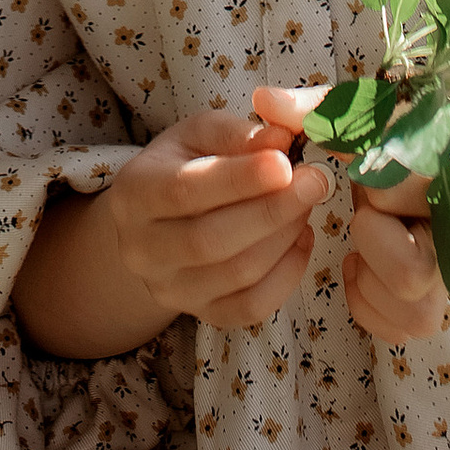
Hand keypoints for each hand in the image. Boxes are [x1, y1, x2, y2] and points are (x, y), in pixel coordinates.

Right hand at [99, 104, 332, 333]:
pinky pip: (252, 307)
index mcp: (133, 193)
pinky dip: (288, 274)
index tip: (286, 162)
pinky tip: (301, 238)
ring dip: (284, 236)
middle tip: (315, 181)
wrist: (159, 223)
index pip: (185, 190)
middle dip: (272, 210)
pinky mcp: (202, 315)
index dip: (239, 179)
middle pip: (211, 240)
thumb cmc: (181, 166)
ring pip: (237, 276)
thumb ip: (236, 135)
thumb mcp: (198, 134)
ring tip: (307, 202)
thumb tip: (283, 139)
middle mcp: (143, 250)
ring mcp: (171, 290)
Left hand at [257, 94, 449, 350]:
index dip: (375, 184)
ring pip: (416, 312)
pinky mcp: (433, 298)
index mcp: (443, 179)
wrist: (418, 158)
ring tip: (360, 241)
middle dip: (371, 238)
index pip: (412, 198)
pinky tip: (359, 264)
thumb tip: (264, 102)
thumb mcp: (353, 113)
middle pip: (413, 270)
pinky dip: (371, 302)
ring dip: (372, 280)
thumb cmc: (384, 134)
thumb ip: (313, 110)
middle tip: (363, 209)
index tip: (362, 166)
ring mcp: (448, 273)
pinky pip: (405, 327)